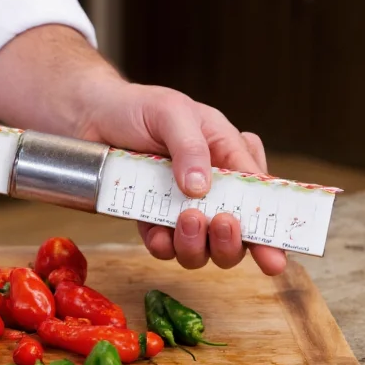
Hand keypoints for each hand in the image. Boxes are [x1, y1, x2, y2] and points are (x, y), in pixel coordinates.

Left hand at [76, 81, 286, 275]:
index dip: (272, 231)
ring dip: (198, 245)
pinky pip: (164, 247)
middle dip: (233, 241)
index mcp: (229, 158)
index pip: (261, 199)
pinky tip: (156, 233)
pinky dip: (163, 246)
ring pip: (203, 249)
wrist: (90, 116)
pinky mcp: (151, 221)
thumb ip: (191, 146)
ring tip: (185, 220)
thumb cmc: (137, 107)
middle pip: (237, 236)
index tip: (274, 257)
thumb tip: (201, 187)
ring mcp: (181, 208)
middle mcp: (211, 189)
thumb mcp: (172, 111)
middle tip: (221, 222)